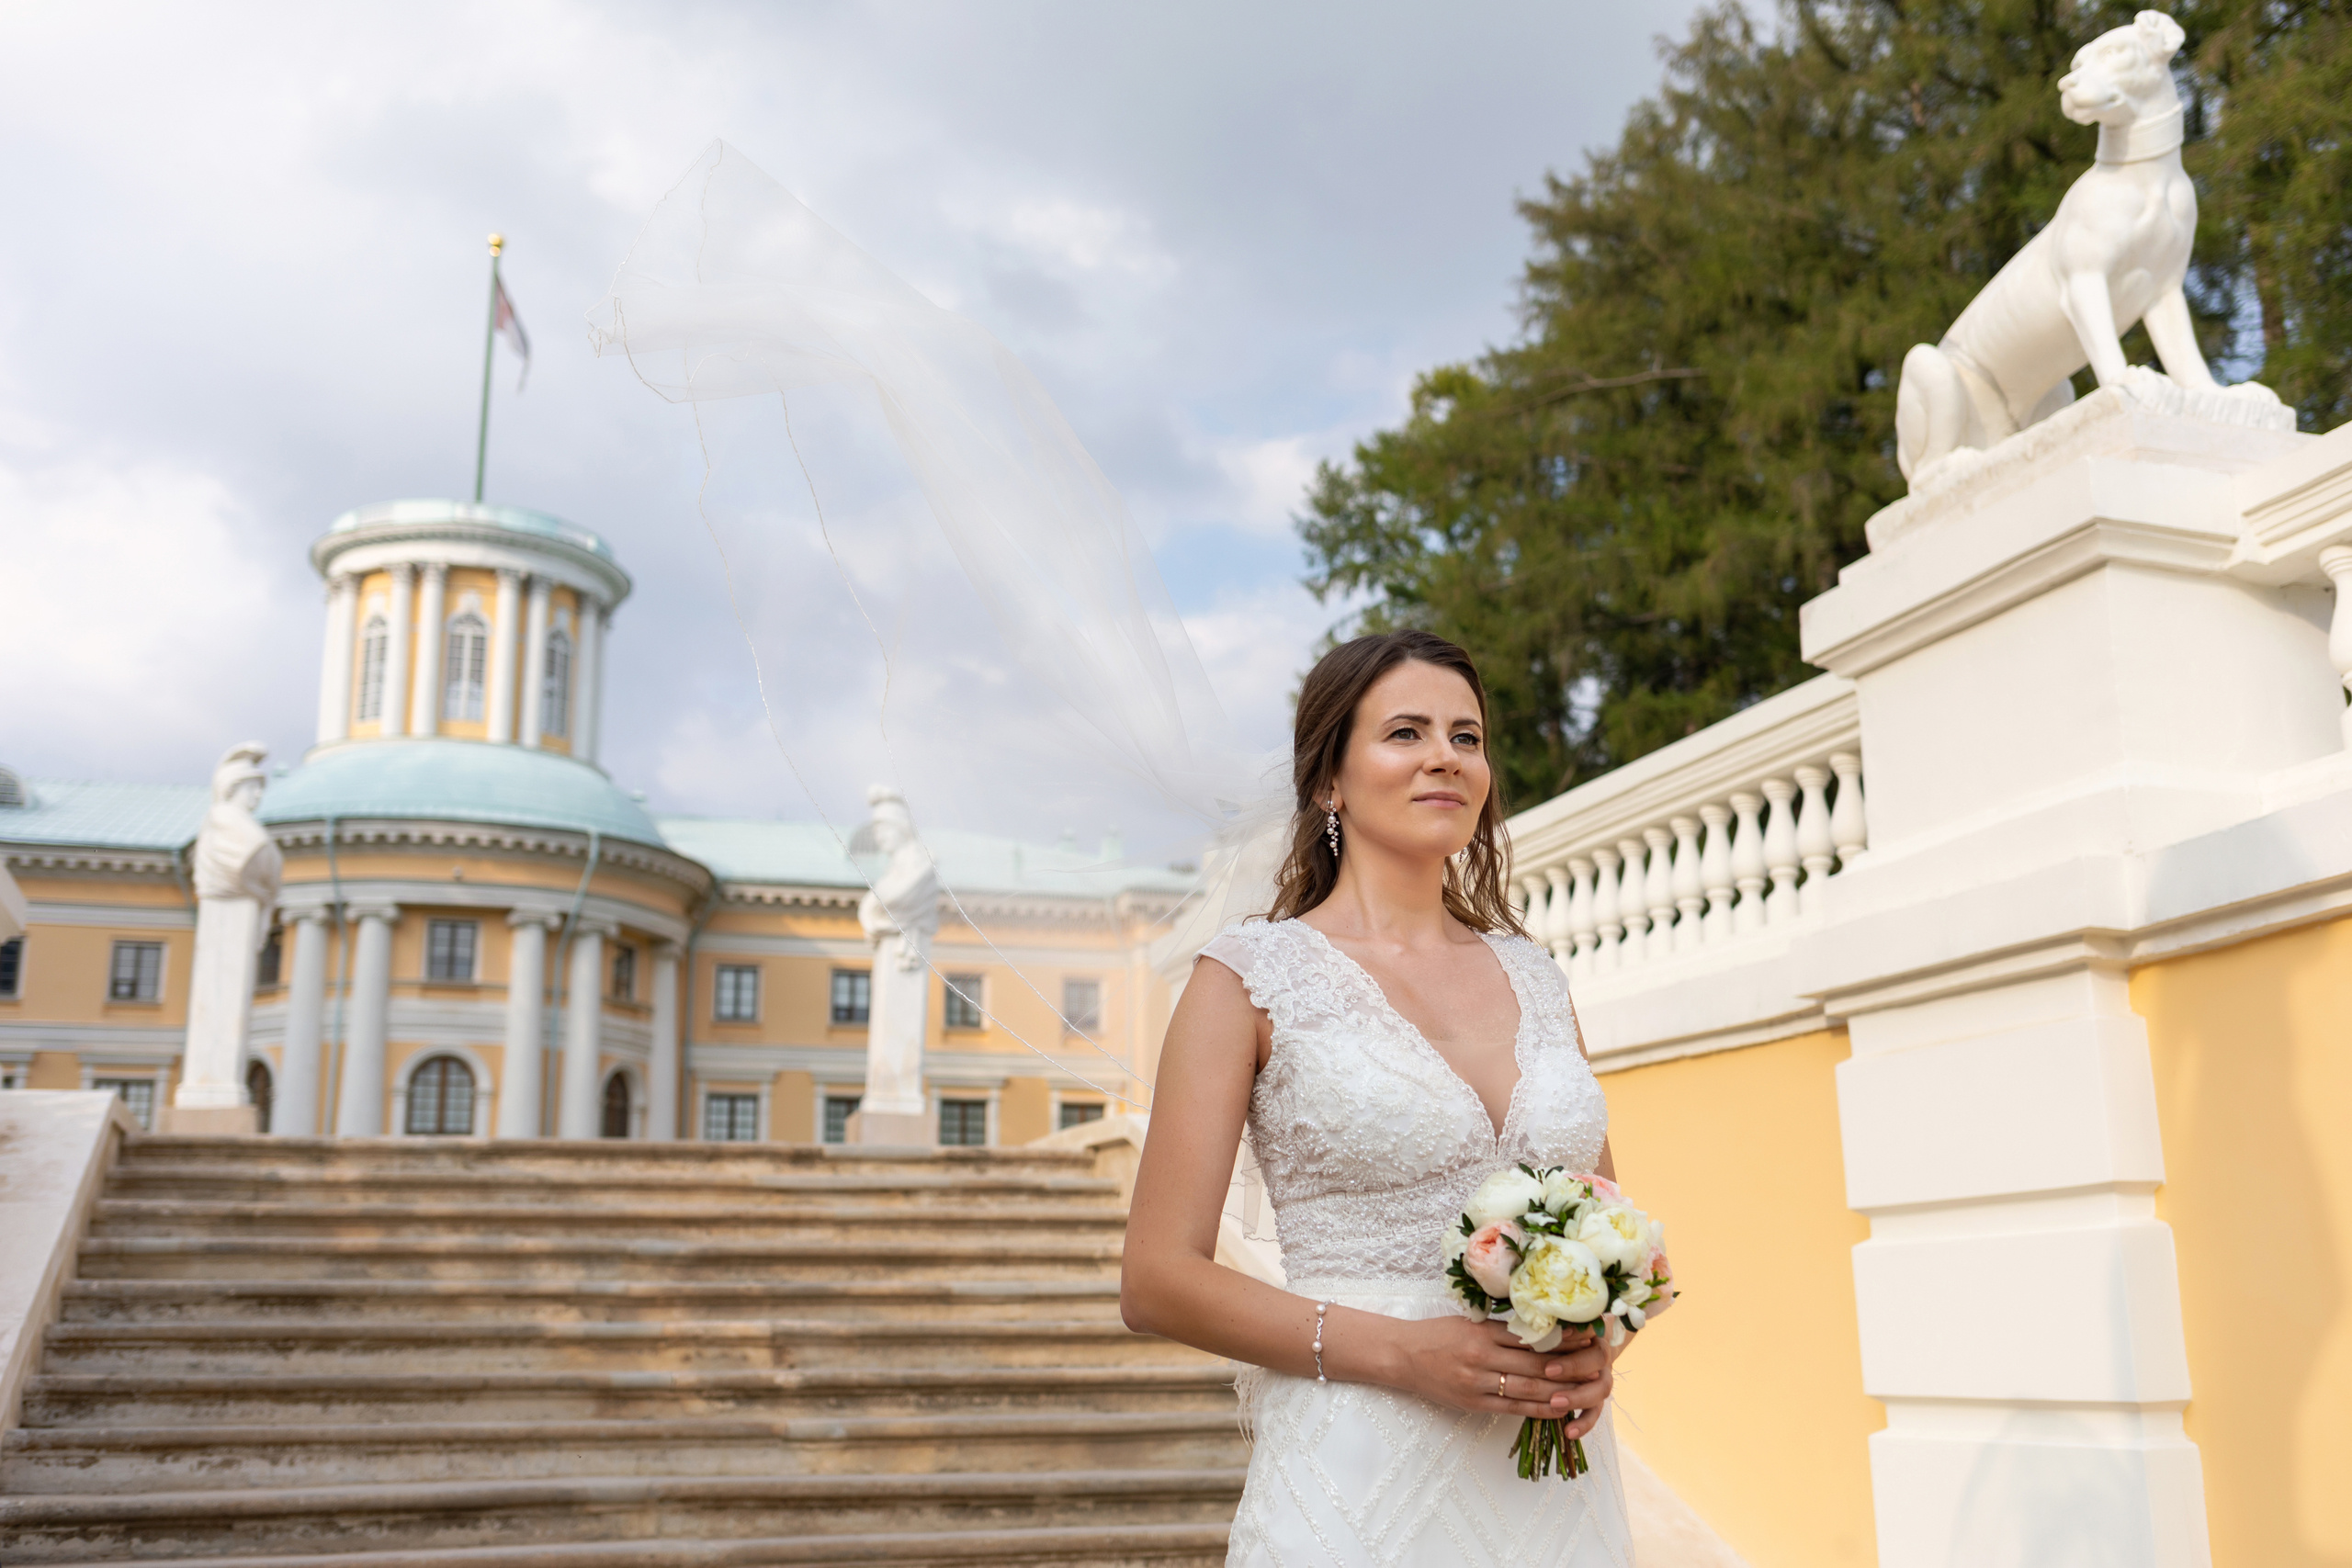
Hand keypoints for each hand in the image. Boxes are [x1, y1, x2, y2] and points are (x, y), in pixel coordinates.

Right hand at [1382, 1316, 1613, 1427]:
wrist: (1403, 1355)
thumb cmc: (1438, 1334)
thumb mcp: (1469, 1323)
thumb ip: (1501, 1329)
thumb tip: (1542, 1331)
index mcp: (1483, 1333)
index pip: (1531, 1337)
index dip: (1562, 1339)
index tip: (1586, 1337)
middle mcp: (1482, 1357)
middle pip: (1535, 1364)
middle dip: (1569, 1367)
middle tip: (1595, 1365)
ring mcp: (1478, 1382)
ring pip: (1528, 1389)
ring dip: (1559, 1391)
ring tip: (1585, 1390)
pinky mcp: (1474, 1403)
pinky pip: (1512, 1409)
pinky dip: (1538, 1409)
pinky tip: (1558, 1408)